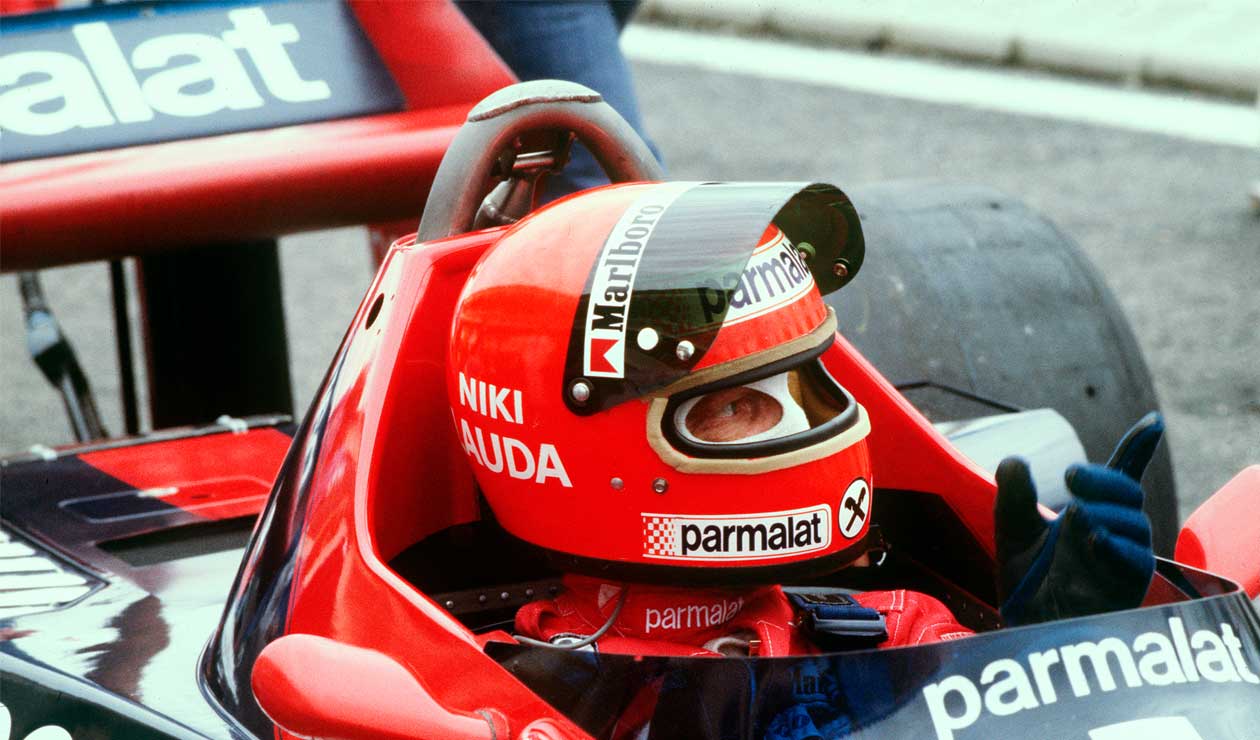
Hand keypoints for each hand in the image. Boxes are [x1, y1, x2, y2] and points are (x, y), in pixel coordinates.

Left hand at [995, 412, 1162, 625]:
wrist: (1027, 625)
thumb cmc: (1027, 579)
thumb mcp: (1011, 529)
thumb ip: (1012, 494)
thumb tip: (1014, 460)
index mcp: (1092, 510)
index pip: (1121, 474)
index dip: (1138, 448)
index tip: (1152, 422)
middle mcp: (1114, 530)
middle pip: (1129, 493)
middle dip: (1103, 480)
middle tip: (1071, 477)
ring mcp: (1124, 557)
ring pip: (1136, 524)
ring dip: (1106, 512)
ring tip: (1077, 513)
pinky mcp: (1126, 586)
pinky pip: (1133, 562)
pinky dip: (1115, 547)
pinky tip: (1095, 538)